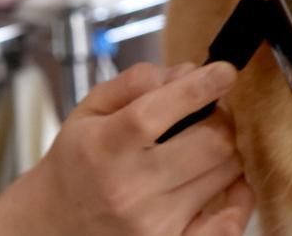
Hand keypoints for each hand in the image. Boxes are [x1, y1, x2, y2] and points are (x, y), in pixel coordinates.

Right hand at [0, 62, 252, 235]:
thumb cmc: (79, 163)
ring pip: (227, 171)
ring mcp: (153, 223)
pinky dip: (240, 197)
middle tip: (210, 114)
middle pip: (211, 141)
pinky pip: (229, 223)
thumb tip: (187, 73)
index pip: (157, 112)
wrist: (51, 226)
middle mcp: (129, 189)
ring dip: (226, 151)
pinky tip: (229, 181)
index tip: (224, 71)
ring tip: (204, 147)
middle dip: (220, 118)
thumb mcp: (90, 110)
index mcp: (104, 148)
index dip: (200, 87)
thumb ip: (136, 82)